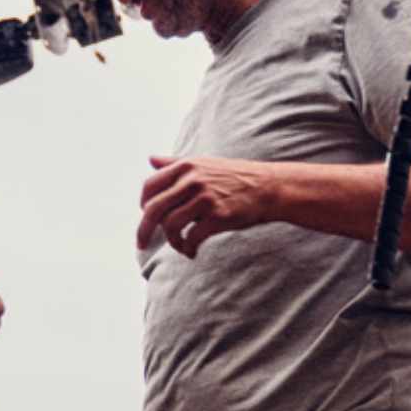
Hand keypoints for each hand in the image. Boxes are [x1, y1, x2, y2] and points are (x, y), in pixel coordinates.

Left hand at [138, 154, 275, 257]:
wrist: (269, 188)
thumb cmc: (235, 177)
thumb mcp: (204, 163)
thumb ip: (175, 163)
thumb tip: (151, 159)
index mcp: (186, 166)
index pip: (149, 187)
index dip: (143, 205)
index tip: (145, 218)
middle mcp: (192, 180)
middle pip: (153, 209)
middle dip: (143, 231)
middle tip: (141, 245)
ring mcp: (205, 198)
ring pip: (170, 226)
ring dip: (172, 242)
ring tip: (181, 246)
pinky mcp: (217, 216)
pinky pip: (191, 237)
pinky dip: (188, 248)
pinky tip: (192, 252)